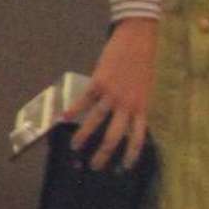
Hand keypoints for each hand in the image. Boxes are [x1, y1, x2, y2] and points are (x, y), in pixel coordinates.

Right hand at [69, 17, 157, 169]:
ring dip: (83, 137)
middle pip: (114, 137)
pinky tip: (64, 117)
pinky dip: (73, 110)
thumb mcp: (145, 89)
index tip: (124, 168)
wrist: (137, 40)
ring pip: (95, 122)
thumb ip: (136, 106)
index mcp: (141, 107)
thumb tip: (127, 121)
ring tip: (74, 147)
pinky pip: (84, 101)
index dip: (131, 155)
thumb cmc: (143, 64)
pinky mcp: (98, 82)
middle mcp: (126, 105)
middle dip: (103, 154)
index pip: (137, 138)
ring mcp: (111, 95)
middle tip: (94, 166)